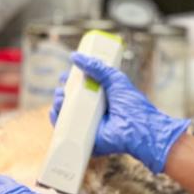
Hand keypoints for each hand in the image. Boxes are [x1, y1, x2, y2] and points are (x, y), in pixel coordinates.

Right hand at [51, 52, 189, 173]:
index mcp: (100, 96)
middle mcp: (92, 110)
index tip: (64, 76)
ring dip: (58, 104)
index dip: (70, 81)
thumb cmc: (132, 105)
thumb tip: (75, 56)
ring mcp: (87, 124)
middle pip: (70, 99)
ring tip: (60, 99)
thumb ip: (97, 66)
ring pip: (65, 113)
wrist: (138, 128)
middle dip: (61, 92)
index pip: (80, 87)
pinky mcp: (84, 137)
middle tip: (62, 89)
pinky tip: (55, 112)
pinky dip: (56, 121)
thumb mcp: (115, 79)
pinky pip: (66, 130)